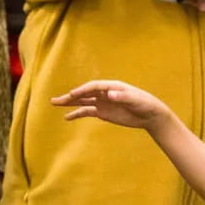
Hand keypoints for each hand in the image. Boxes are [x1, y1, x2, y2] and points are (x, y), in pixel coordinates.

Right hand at [51, 80, 171, 132]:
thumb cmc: (145, 104)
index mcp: (112, 86)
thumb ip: (123, 97)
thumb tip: (110, 94)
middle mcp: (104, 93)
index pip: (93, 87)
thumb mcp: (136, 101)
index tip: (73, 95)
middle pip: (84, 93)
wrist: (150, 115)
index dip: (83, 90)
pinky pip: (87, 112)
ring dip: (69, 103)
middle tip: (55, 100)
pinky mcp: (103, 112)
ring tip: (55, 103)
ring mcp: (102, 102)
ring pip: (82, 101)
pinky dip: (77, 114)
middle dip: (70, 96)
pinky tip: (67, 117)